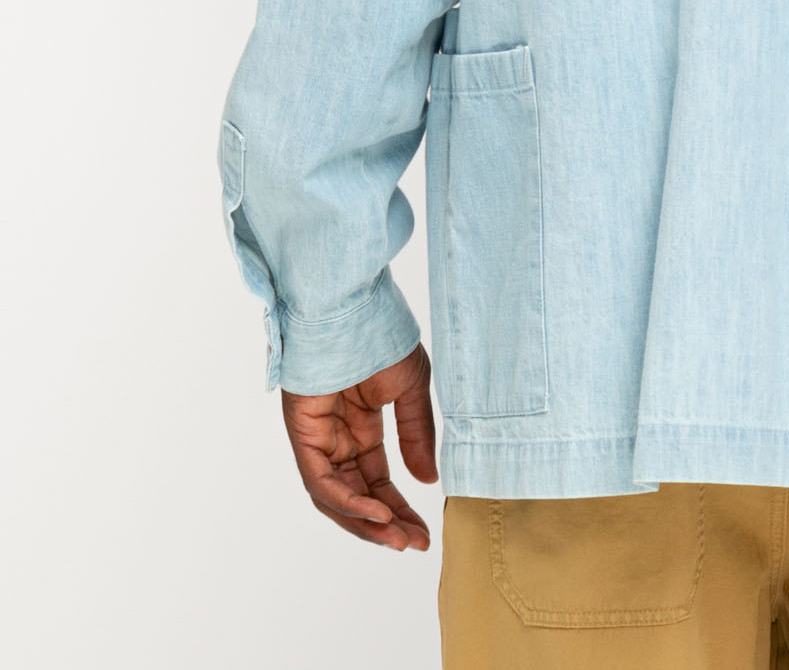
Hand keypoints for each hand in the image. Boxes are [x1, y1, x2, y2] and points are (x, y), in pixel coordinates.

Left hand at [281, 343, 437, 551]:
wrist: (354, 305)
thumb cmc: (381, 335)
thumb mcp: (412, 389)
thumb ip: (417, 434)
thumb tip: (426, 480)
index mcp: (361, 426)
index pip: (376, 479)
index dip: (399, 507)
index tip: (424, 532)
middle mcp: (336, 437)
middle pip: (355, 495)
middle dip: (384, 523)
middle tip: (413, 543)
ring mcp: (316, 436)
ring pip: (335, 496)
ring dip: (365, 521)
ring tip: (397, 536)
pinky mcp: (302, 431)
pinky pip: (320, 479)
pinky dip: (347, 500)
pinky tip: (376, 512)